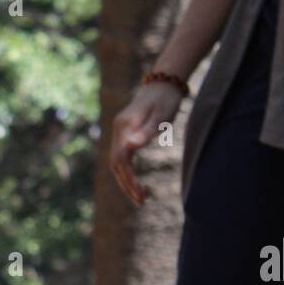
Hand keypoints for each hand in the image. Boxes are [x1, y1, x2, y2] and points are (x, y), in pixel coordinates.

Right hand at [109, 81, 183, 205]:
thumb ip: (146, 131)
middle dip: (127, 185)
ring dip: (127, 182)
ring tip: (142, 197)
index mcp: (124, 127)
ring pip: (118, 163)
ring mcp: (121, 132)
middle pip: (116, 165)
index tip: (141, 194)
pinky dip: (129, 173)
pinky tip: (138, 182)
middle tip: (142, 202)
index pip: (121, 160)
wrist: (165, 82)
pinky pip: (123, 158)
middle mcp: (118, 130)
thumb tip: (131, 147)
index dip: (129, 179)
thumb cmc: (166, 99)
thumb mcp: (161, 115)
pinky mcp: (126, 133)